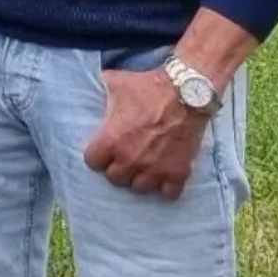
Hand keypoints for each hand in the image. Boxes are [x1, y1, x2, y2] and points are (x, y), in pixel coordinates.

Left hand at [82, 67, 206, 197]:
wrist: (185, 93)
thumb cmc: (148, 87)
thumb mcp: (116, 83)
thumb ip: (102, 91)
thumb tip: (94, 85)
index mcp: (111, 140)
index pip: (92, 161)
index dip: (96, 155)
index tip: (102, 149)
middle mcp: (130, 160)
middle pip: (115, 178)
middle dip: (117, 168)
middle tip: (123, 157)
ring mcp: (155, 169)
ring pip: (139, 188)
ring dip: (139, 178)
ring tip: (142, 166)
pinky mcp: (177, 173)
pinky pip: (168, 193)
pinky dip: (165, 186)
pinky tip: (163, 174)